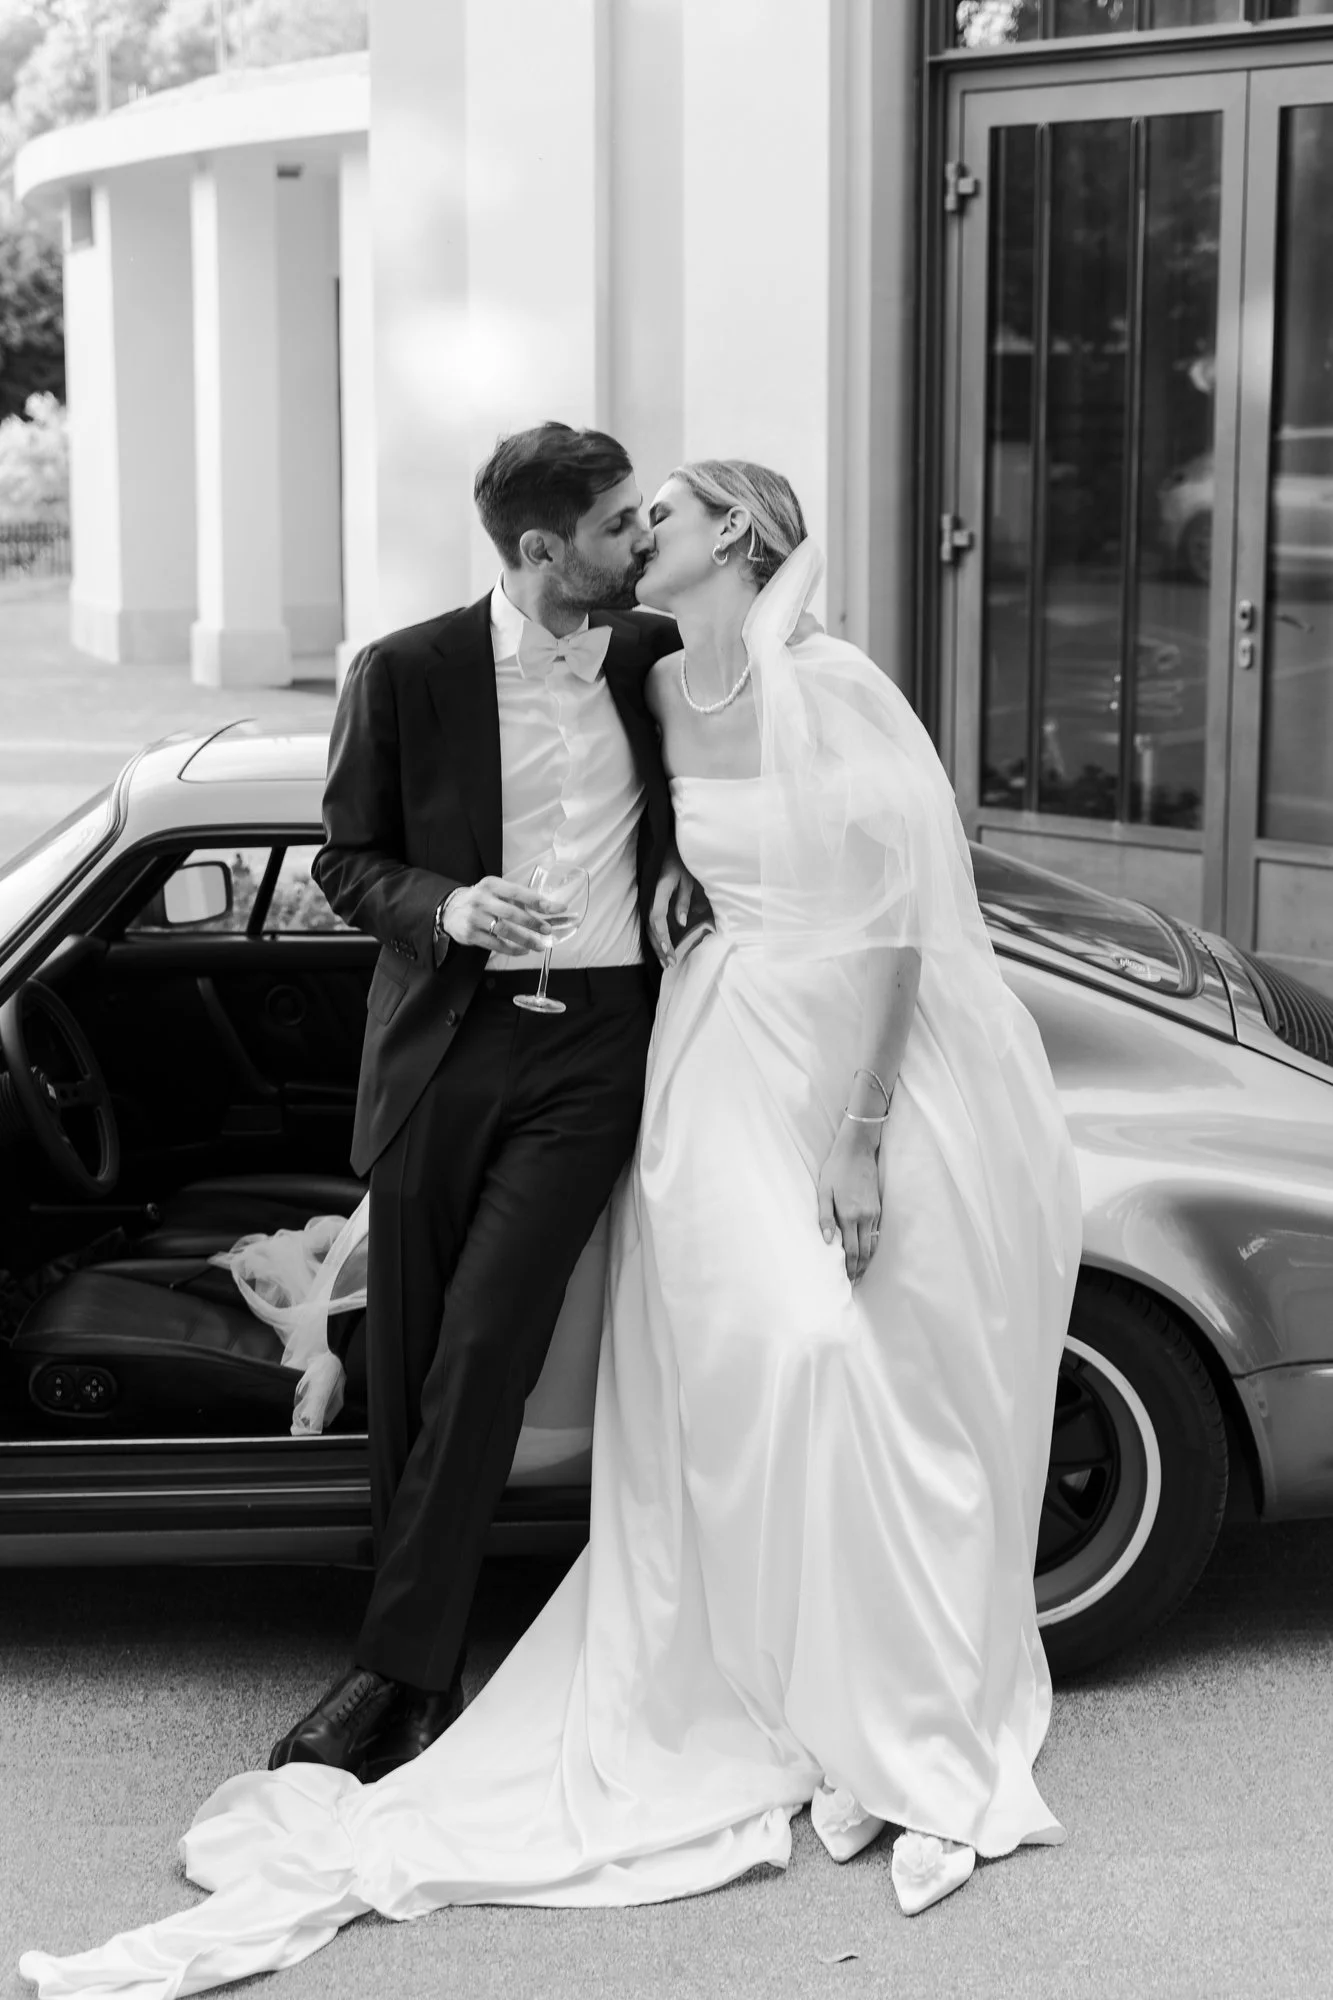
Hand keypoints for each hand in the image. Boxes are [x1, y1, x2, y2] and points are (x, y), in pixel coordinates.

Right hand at [441, 878, 553, 954]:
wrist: (450, 909)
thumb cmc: (482, 900)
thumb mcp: (497, 892)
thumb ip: (519, 900)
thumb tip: (549, 911)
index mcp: (492, 885)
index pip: (518, 892)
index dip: (538, 901)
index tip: (557, 908)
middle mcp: (482, 900)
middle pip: (511, 912)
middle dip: (532, 922)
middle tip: (547, 930)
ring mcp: (475, 918)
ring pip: (504, 930)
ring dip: (525, 939)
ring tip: (539, 945)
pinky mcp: (470, 934)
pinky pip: (495, 944)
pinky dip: (511, 949)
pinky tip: (522, 950)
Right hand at [649, 847, 697, 967]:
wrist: (668, 847)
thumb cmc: (682, 860)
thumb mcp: (688, 878)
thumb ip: (683, 900)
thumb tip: (680, 922)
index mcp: (660, 889)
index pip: (657, 917)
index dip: (662, 935)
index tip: (669, 950)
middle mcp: (651, 896)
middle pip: (651, 927)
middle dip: (660, 947)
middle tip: (670, 964)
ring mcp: (649, 899)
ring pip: (649, 927)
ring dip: (657, 945)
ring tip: (666, 962)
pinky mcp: (651, 902)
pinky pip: (651, 922)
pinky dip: (657, 937)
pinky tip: (662, 948)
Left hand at [816, 1126, 881, 1283]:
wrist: (857, 1150)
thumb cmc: (836, 1169)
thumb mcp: (823, 1191)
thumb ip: (825, 1217)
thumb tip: (827, 1241)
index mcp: (849, 1215)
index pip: (851, 1250)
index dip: (849, 1267)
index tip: (846, 1280)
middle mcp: (865, 1217)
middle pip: (864, 1251)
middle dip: (859, 1270)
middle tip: (853, 1284)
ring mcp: (874, 1213)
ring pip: (873, 1244)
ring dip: (867, 1261)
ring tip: (860, 1274)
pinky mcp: (878, 1208)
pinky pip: (876, 1233)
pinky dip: (872, 1246)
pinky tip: (866, 1253)